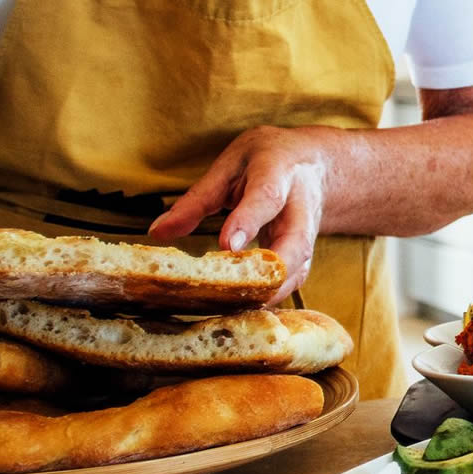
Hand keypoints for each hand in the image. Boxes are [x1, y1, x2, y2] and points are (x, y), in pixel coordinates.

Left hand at [149, 126, 337, 303]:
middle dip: (268, 274)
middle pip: (295, 245)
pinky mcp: (305, 258)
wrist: (315, 165)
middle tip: (231, 295)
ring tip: (228, 312)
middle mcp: (301, 209)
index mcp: (279, 174)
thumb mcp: (229, 165)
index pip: (266, 199)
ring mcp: (309, 237)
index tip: (226, 246)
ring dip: (266, 295)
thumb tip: (157, 233)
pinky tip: (240, 312)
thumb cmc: (265, 161)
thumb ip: (197, 200)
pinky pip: (290, 283)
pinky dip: (268, 299)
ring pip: (296, 272)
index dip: (248, 223)